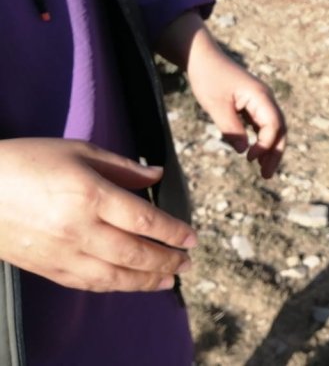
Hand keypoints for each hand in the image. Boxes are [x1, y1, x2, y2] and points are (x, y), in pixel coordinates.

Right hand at [0, 138, 194, 291]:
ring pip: (113, 276)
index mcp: (90, 195)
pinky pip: (88, 283)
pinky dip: (115, 285)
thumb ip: (123, 167)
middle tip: (189, 261)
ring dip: (146, 280)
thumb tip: (158, 174)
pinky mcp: (47, 267)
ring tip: (169, 278)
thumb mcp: (79, 150)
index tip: (192, 237)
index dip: (172, 232)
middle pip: (134, 252)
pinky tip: (131, 283)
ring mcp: (61, 252)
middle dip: (167, 260)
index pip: (144, 220)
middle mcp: (78, 229)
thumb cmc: (27, 161)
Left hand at [156, 13, 286, 178]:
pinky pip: (263, 124)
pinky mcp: (252, 103)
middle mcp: (266, 98)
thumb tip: (244, 151)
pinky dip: (262, 140)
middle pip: (280, 129)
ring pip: (273, 128)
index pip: (273, 125)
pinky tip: (254, 154)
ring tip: (263, 170)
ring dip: (271, 148)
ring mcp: (260, 101)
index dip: (266, 145)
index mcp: (260, 96)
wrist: (202, 57)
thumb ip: (230, 128)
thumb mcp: (216, 105)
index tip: (249, 158)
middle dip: (276, 152)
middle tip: (267, 175)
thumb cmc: (208, 77)